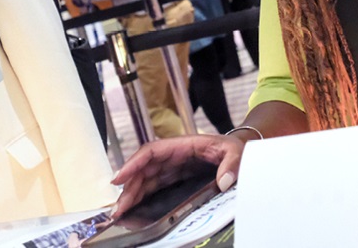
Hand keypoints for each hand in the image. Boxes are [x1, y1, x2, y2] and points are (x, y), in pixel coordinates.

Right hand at [110, 135, 244, 217]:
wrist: (239, 151)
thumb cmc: (233, 148)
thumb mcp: (235, 152)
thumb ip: (231, 164)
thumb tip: (224, 182)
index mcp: (182, 145)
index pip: (151, 151)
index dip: (133, 163)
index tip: (120, 178)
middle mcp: (173, 156)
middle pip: (144, 169)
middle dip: (128, 188)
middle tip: (118, 208)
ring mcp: (172, 167)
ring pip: (146, 179)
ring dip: (132, 194)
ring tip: (121, 213)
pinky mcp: (175, 177)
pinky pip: (154, 186)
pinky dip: (142, 196)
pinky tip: (133, 208)